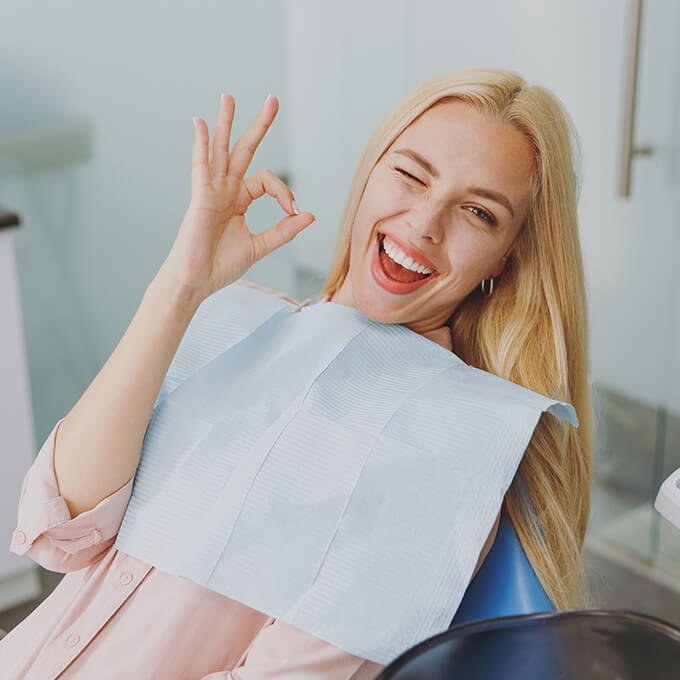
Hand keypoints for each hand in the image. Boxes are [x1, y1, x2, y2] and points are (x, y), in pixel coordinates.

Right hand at [161, 93, 314, 300]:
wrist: (198, 281)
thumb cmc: (221, 265)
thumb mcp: (261, 246)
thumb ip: (284, 230)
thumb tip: (310, 215)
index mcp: (239, 201)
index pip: (267, 181)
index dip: (284, 192)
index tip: (293, 211)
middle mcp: (225, 190)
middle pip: (243, 150)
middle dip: (258, 125)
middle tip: (273, 99)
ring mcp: (211, 191)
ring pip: (221, 150)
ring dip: (225, 123)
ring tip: (229, 97)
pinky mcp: (200, 198)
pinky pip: (200, 166)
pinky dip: (201, 144)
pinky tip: (201, 123)